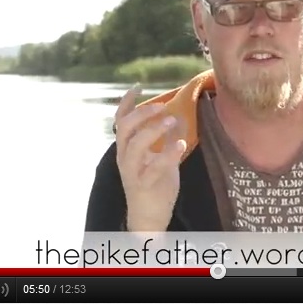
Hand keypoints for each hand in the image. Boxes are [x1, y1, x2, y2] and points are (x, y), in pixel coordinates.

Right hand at [113, 85, 185, 231]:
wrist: (149, 217)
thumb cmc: (155, 185)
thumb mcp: (161, 156)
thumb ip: (166, 139)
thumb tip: (178, 117)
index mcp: (127, 148)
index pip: (121, 120)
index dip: (127, 102)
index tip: (138, 86)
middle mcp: (125, 157)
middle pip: (125, 128)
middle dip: (143, 113)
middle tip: (163, 106)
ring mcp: (132, 171)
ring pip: (134, 145)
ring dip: (153, 129)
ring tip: (172, 121)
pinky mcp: (144, 185)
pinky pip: (153, 168)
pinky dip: (167, 154)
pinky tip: (181, 145)